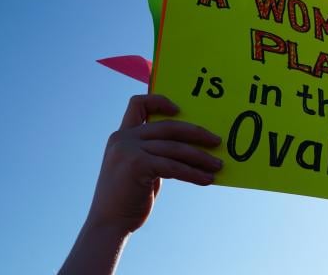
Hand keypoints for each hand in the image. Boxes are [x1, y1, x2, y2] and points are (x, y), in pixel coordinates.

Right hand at [87, 94, 222, 233]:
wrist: (109, 225)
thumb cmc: (128, 199)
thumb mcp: (139, 168)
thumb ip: (154, 153)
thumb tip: (191, 147)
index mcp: (122, 135)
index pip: (138, 104)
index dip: (160, 101)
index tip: (180, 110)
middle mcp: (124, 138)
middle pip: (169, 126)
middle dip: (196, 133)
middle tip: (217, 142)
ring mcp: (129, 150)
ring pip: (176, 148)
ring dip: (201, 157)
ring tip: (218, 165)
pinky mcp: (137, 165)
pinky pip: (174, 166)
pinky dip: (194, 173)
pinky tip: (207, 180)